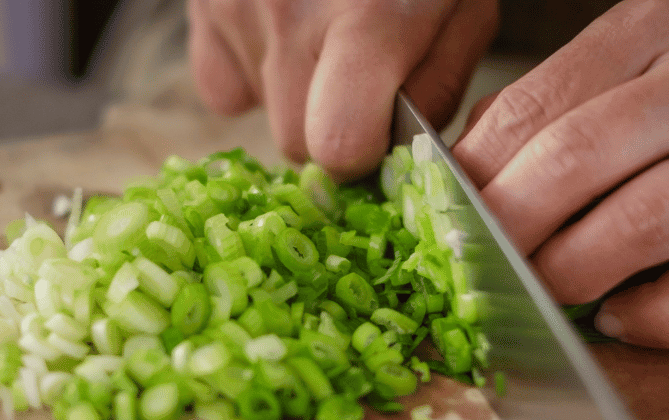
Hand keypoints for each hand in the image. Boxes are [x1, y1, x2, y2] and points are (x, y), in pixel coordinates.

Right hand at [187, 0, 497, 177]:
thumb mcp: (463, 10)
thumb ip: (436, 86)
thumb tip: (392, 151)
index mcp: (368, 20)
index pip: (338, 148)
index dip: (362, 156)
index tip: (376, 140)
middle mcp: (291, 16)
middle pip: (296, 143)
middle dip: (328, 130)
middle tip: (357, 82)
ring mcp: (238, 8)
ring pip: (263, 116)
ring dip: (296, 100)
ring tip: (325, 42)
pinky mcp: (205, 7)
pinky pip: (222, 89)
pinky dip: (252, 78)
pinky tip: (284, 41)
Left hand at [453, 0, 668, 347]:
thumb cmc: (668, 101)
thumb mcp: (608, 73)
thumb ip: (535, 115)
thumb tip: (452, 182)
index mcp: (643, 33)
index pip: (526, 110)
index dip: (470, 177)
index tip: (440, 222)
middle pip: (571, 160)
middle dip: (507, 227)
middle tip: (474, 267)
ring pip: (641, 221)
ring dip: (570, 272)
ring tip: (539, 292)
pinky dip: (650, 313)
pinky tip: (615, 317)